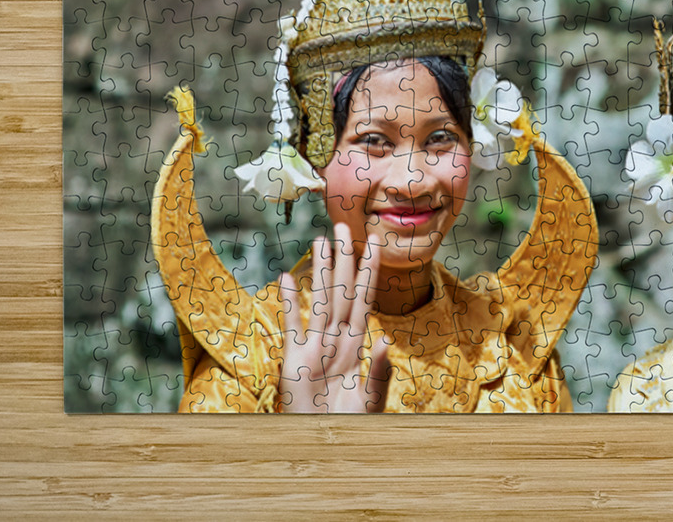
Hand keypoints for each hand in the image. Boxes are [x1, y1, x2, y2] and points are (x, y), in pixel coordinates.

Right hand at [278, 221, 389, 411]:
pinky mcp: (293, 360)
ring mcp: (314, 346)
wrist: (324, 446)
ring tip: (319, 240)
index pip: (365, 298)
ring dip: (319, 270)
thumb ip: (378, 372)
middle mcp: (337, 339)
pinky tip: (287, 278)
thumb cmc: (352, 426)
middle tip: (341, 226)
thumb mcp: (369, 401)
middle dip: (343, 258)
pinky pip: (292, 324)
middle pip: (341, 289)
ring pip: (319, 299)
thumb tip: (385, 340)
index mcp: (357, 344)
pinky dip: (289, 302)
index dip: (370, 270)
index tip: (374, 242)